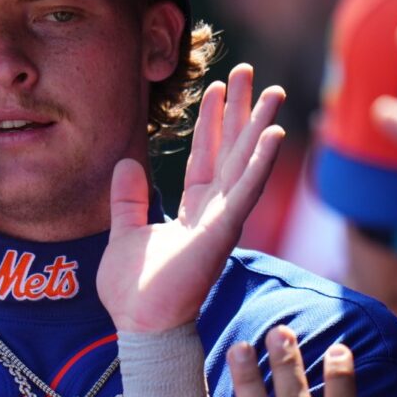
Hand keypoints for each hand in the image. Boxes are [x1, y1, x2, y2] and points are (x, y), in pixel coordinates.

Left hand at [99, 64, 283, 332]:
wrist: (139, 324)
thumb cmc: (133, 292)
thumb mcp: (123, 233)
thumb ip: (127, 200)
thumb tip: (127, 162)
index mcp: (193, 213)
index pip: (207, 157)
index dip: (212, 122)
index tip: (217, 87)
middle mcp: (214, 214)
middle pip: (233, 151)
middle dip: (242, 111)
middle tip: (249, 71)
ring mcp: (222, 223)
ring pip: (246, 164)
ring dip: (260, 127)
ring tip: (273, 90)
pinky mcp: (222, 234)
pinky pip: (245, 192)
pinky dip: (260, 164)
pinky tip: (273, 135)